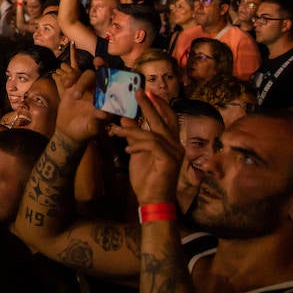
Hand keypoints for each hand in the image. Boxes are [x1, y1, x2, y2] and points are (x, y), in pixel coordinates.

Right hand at [52, 67, 111, 145]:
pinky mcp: (72, 87)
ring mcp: (85, 88)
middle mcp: (98, 91)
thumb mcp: (92, 128)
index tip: (118, 71)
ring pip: (86, 74)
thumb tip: (103, 113)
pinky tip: (65, 86)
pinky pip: (72, 76)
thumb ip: (97, 120)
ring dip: (81, 81)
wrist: (69, 131)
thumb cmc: (85, 130)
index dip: (116, 74)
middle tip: (98, 62)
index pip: (114, 84)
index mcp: (107, 99)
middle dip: (102, 66)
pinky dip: (69, 78)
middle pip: (101, 74)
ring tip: (75, 96)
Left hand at [111, 90, 183, 204]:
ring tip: (116, 129)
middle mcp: (176, 145)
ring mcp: (175, 153)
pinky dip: (137, 144)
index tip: (148, 92)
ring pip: (153, 133)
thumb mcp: (136, 151)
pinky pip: (152, 145)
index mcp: (171, 142)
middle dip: (151, 105)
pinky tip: (127, 150)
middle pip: (164, 120)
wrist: (152, 200)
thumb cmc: (146, 178)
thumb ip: (133, 134)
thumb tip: (125, 117)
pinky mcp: (169, 161)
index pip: (168, 118)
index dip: (160, 104)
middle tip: (139, 92)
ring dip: (132, 130)